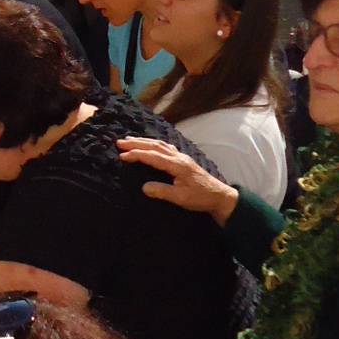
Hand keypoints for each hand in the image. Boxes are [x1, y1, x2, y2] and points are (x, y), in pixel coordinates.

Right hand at [116, 137, 237, 224]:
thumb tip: (144, 187)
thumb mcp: (181, 198)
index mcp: (177, 165)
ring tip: (129, 140)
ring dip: (144, 141)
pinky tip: (150, 144)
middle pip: (155, 146)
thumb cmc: (201, 198)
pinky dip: (154, 144)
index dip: (137, 155)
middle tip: (119, 142)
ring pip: (160, 144)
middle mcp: (179, 157)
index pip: (153, 157)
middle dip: (136, 143)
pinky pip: (166, 147)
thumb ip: (162, 192)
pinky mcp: (183, 160)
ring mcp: (182, 157)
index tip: (122, 155)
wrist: (219, 196)